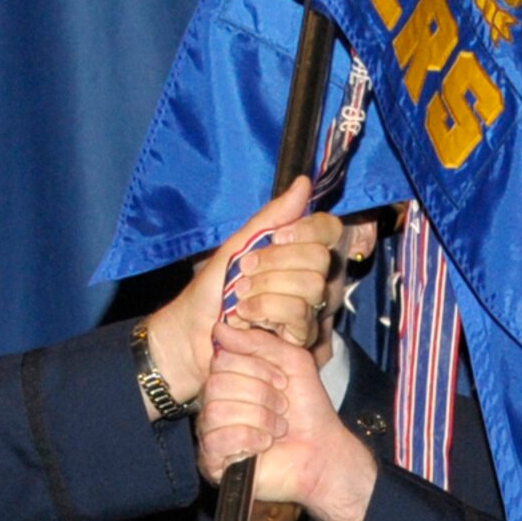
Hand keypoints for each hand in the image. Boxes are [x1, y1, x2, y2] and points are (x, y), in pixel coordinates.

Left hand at [143, 178, 342, 412]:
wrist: (192, 331)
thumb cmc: (212, 289)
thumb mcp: (238, 245)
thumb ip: (271, 217)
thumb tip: (303, 183)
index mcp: (298, 253)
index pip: (329, 230)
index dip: (306, 230)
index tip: (274, 238)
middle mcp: (310, 278)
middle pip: (320, 257)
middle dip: (275, 262)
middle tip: (245, 272)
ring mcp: (309, 309)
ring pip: (311, 285)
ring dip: (267, 287)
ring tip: (242, 297)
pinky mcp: (301, 337)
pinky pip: (299, 313)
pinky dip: (265, 309)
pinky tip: (246, 317)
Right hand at [198, 322, 378, 520]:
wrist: (322, 451)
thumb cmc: (307, 409)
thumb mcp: (292, 362)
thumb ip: (259, 342)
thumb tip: (219, 327)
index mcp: (230, 378)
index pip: (222, 359)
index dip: (257, 368)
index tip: (282, 381)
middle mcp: (216, 403)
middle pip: (217, 385)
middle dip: (261, 395)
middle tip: (282, 407)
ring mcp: (212, 432)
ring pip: (217, 412)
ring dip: (259, 419)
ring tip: (277, 428)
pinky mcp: (213, 462)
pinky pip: (215, 441)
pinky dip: (248, 440)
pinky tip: (264, 445)